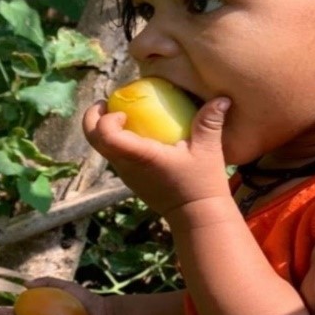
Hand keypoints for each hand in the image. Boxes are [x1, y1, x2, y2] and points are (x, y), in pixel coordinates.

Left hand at [82, 96, 233, 217]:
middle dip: (93, 117)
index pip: (106, 135)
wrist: (196, 216)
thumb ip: (210, 121)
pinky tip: (134, 132)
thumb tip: (222, 98)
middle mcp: (125, 165)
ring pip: (100, 148)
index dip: (106, 118)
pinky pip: (112, 155)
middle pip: (92, 139)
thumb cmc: (202, 183)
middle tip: (106, 103)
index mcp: (140, 156)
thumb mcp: (208, 150)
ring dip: (102, 128)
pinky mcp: (129, 179)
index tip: (123, 111)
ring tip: (121, 113)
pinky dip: (114, 140)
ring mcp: (125, 174)